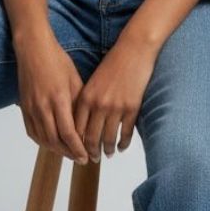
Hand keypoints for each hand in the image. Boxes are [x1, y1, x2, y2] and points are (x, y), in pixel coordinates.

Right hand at [13, 30, 89, 162]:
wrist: (33, 49)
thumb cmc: (57, 61)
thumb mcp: (75, 80)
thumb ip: (78, 105)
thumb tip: (86, 127)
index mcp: (58, 99)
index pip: (68, 133)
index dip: (77, 148)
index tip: (87, 156)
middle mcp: (42, 107)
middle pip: (55, 141)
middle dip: (69, 153)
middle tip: (81, 159)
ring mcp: (31, 108)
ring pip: (43, 139)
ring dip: (57, 151)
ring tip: (69, 154)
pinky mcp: (23, 108)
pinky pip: (32, 133)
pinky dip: (43, 142)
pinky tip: (52, 145)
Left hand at [74, 36, 159, 160]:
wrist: (134, 50)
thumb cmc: (112, 64)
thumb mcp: (92, 82)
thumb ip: (85, 102)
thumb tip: (79, 124)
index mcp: (85, 98)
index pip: (76, 129)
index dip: (75, 144)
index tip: (76, 151)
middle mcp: (98, 105)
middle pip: (91, 138)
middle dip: (90, 152)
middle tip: (91, 159)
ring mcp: (115, 108)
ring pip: (108, 138)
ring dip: (107, 150)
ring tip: (106, 155)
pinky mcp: (132, 108)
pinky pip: (126, 133)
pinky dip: (123, 143)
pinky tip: (121, 147)